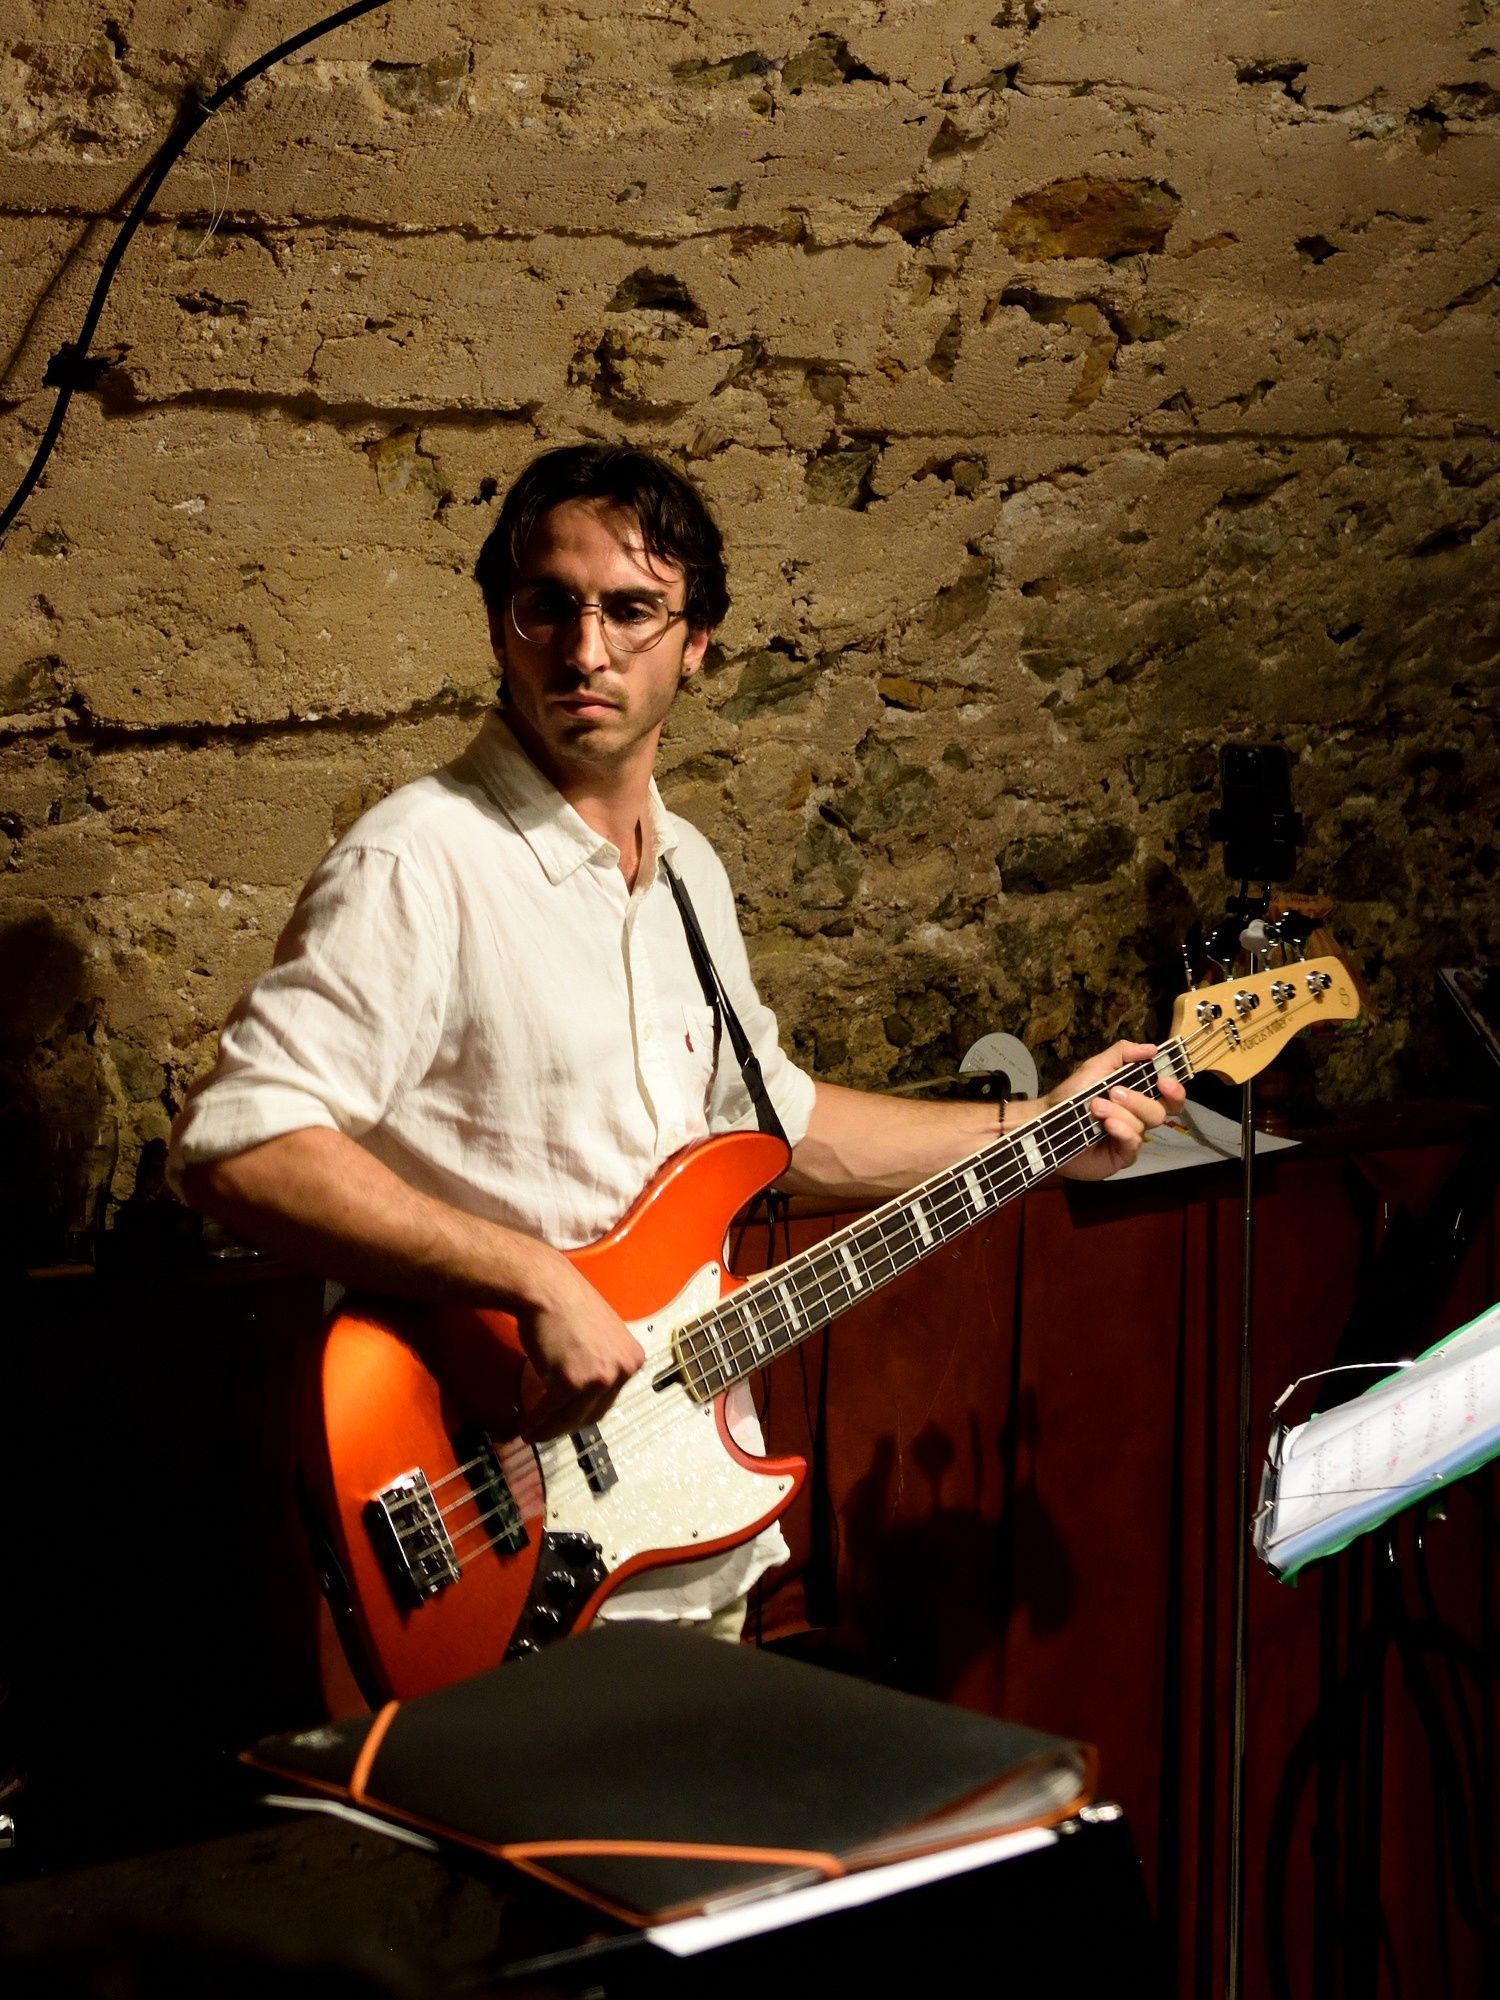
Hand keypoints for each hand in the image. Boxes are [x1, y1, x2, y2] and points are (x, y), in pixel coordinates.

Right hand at [513, 1254, 644, 1440]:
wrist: (547, 1288)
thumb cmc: (568, 1305)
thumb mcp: (601, 1337)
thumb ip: (601, 1364)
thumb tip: (585, 1395)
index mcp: (633, 1359)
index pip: (610, 1399)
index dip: (585, 1412)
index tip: (568, 1419)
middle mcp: (623, 1370)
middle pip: (594, 1413)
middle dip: (568, 1425)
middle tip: (548, 1430)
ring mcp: (599, 1377)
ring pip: (572, 1418)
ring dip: (550, 1430)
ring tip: (533, 1433)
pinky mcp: (571, 1382)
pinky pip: (550, 1411)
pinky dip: (536, 1422)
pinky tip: (526, 1427)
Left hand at [1044, 1040, 1185, 1181]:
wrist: (1046, 1121)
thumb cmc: (1071, 1095)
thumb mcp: (1096, 1067)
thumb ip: (1123, 1053)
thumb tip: (1153, 1048)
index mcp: (1138, 1096)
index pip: (1169, 1097)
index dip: (1174, 1090)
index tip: (1163, 1081)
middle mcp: (1138, 1118)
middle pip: (1160, 1112)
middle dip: (1138, 1100)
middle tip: (1113, 1092)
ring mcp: (1130, 1138)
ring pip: (1143, 1126)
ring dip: (1120, 1113)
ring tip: (1095, 1107)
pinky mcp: (1120, 1156)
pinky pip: (1133, 1145)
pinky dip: (1123, 1131)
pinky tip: (1107, 1126)